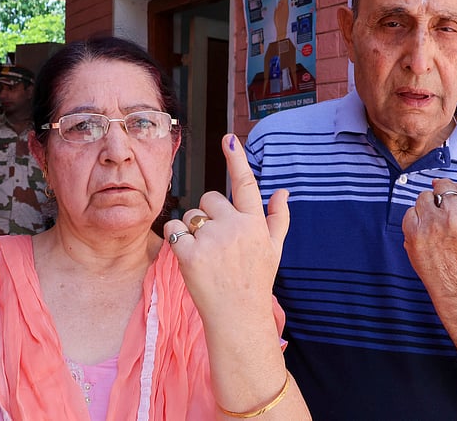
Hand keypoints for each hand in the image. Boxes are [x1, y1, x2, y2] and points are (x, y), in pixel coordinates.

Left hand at [165, 134, 289, 323]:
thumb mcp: (274, 250)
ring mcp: (211, 240)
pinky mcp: (189, 253)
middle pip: (210, 200)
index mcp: (254, 223)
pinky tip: (189, 256)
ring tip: (207, 255)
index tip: (229, 138)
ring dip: (192, 229)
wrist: (238, 318)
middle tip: (218, 244)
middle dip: (209, 215)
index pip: (245, 184)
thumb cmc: (255, 282)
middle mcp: (234, 227)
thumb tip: (283, 192)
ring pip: (190, 215)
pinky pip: (173, 229)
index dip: (237, 160)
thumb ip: (278, 219)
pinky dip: (176, 238)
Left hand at [402, 122, 456, 296]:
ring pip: (423, 197)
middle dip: (443, 196)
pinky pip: (411, 211)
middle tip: (451, 221)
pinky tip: (427, 237)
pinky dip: (416, 220)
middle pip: (441, 185)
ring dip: (429, 208)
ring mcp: (434, 224)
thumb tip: (441, 185)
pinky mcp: (414, 233)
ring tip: (439, 232)